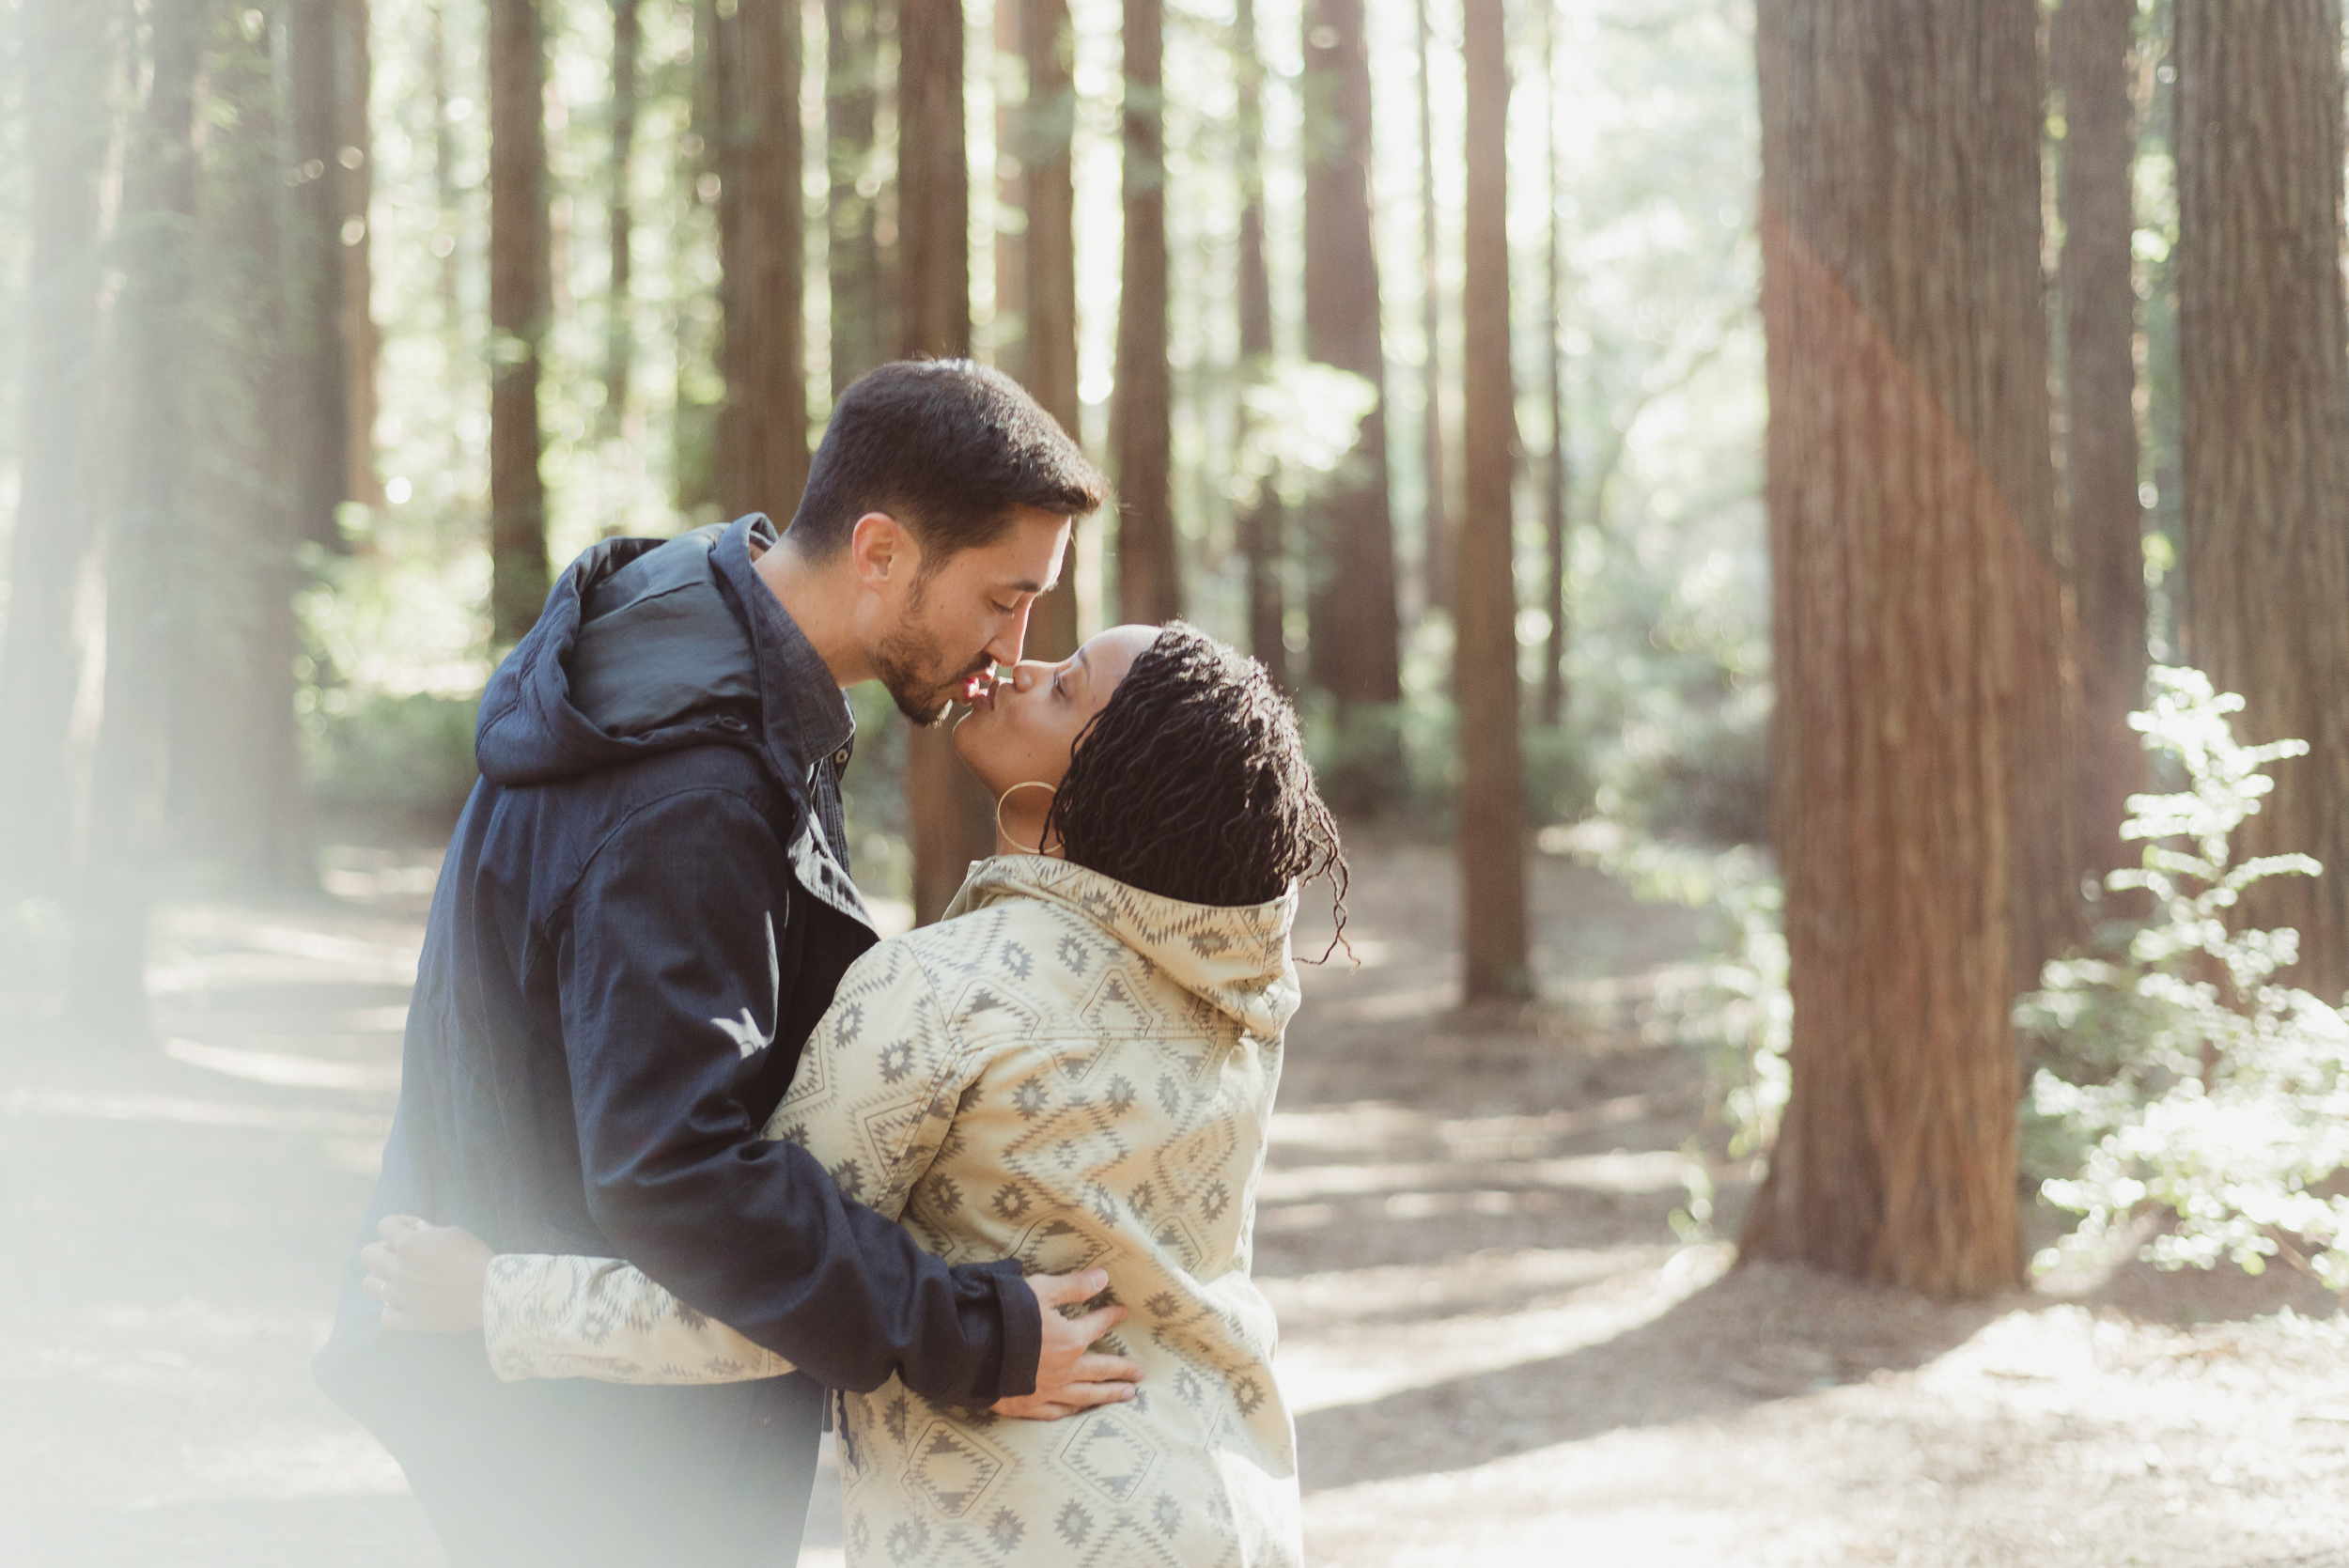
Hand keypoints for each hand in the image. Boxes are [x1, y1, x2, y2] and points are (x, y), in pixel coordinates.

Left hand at [360, 1215, 493, 1332]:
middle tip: (400, 1253)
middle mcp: (398, 1269)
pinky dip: (391, 1310)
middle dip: (381, 1249)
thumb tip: (415, 1228)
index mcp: (408, 1245)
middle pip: (367, 1254)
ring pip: (370, 1285)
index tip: (410, 1228)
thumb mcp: (455, 1234)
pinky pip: (385, 1317)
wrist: (487, 1293)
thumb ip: (429, 1230)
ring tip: (398, 1279)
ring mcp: (401, 1296)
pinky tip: (404, 1305)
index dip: (397, 1223)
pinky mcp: (410, 1319)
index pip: (385, 1225)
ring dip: (381, 1278)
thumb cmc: (475, 1258)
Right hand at [991, 1269, 1143, 1420]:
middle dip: (1122, 1370)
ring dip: (1107, 1395)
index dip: (1112, 1317)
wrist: (969, 1351)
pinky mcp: (1025, 1406)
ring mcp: (1046, 1392)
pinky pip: (1053, 1412)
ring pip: (1084, 1396)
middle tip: (1140, 1374)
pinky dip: (1068, 1411)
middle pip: (1101, 1371)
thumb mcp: (1040, 1290)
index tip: (1124, 1313)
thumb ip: (1073, 1287)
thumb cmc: (1005, 1315)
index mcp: (1070, 1341)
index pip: (1098, 1326)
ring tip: (1126, 1397)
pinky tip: (1073, 1411)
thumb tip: (1103, 1277)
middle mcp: (1064, 1371)